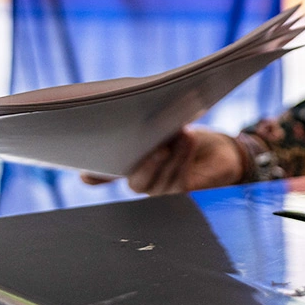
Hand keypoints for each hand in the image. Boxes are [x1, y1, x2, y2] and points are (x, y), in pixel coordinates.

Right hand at [80, 126, 244, 194]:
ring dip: (170, 155)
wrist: (220, 149)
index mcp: (128, 163)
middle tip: (157, 146)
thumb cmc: (186, 135)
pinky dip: (182, 157)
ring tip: (180, 133)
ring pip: (158, 180)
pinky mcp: (181, 192)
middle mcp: (140, 179)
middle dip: (145, 164)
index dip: (95, 175)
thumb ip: (149, 125)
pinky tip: (186, 140)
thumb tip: (138, 113)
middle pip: (135, 181)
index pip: (104, 173)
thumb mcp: (166, 124)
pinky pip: (178, 180)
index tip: (85, 175)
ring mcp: (160, 189)